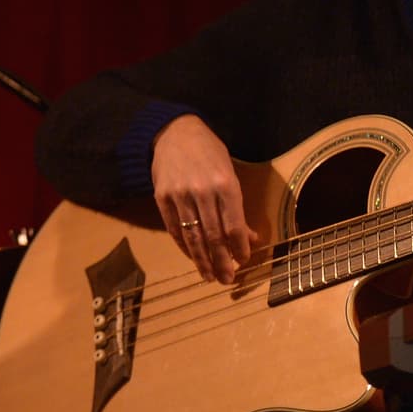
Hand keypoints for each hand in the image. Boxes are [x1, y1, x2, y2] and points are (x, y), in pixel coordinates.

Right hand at [151, 114, 255, 283]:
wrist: (174, 132)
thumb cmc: (209, 152)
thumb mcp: (230, 173)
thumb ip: (238, 206)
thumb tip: (250, 236)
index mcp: (225, 184)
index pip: (234, 226)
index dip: (239, 248)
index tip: (243, 262)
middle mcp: (202, 192)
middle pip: (214, 236)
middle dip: (221, 262)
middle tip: (227, 280)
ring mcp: (180, 195)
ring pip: (193, 236)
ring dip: (202, 260)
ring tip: (210, 276)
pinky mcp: (162, 197)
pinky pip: (174, 228)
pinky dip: (184, 246)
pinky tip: (192, 257)